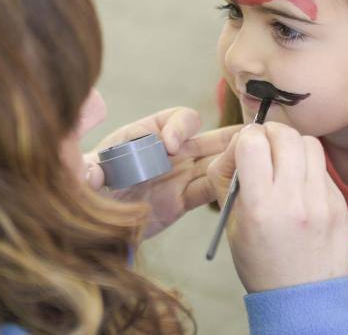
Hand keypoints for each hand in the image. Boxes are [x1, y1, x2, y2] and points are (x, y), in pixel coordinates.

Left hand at [85, 107, 239, 237]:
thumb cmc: (87, 191)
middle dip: (227, 136)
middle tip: (247, 138)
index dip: (178, 128)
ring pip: (214, 161)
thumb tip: (90, 173)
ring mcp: (177, 175)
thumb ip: (91, 171)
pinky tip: (245, 184)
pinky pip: (211, 189)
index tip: (171, 146)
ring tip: (261, 153)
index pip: (174, 120)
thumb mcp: (88, 176)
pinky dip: (228, 186)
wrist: (93, 228)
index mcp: (145, 135)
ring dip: (235, 158)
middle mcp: (166, 151)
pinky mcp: (183, 201)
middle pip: (204, 137)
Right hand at [207, 123, 347, 292]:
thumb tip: (240, 144)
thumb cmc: (258, 260)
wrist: (301, 298)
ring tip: (285, 161)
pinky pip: (323, 167)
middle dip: (270, 134)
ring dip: (293, 145)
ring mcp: (322, 202)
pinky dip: (308, 167)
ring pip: (309, 143)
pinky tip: (301, 185)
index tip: (245, 149)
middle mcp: (293, 201)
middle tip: (265, 146)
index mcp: (260, 207)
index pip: (252, 142)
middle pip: (284, 135)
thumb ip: (228, 179)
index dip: (245, 139)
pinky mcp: (340, 205)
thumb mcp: (230, 223)